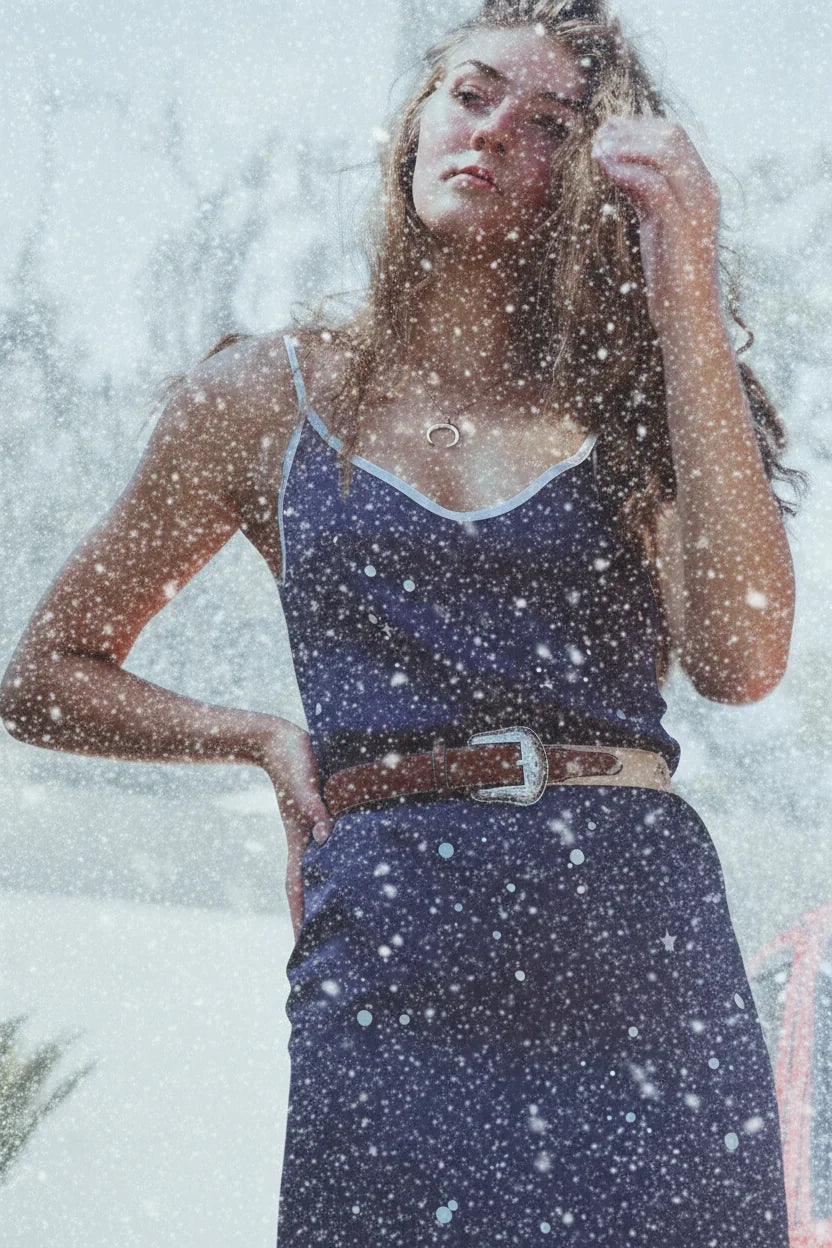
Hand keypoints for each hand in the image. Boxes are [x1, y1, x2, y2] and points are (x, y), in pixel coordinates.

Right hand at [258, 720, 333, 946]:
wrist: (279, 741)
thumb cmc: (291, 761)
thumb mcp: (303, 783)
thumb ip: (314, 807)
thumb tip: (325, 834)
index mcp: (301, 841)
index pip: (299, 888)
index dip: (300, 918)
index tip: (300, 946)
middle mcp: (308, 841)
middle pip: (311, 889)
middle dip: (315, 918)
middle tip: (326, 949)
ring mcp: (315, 832)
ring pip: (323, 872)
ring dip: (328, 895)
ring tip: (341, 921)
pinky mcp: (324, 817)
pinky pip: (335, 849)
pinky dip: (340, 866)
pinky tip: (351, 875)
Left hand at [590, 115, 721, 333]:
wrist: (687, 314)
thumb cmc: (669, 273)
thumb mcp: (655, 224)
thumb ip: (645, 194)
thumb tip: (621, 167)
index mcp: (700, 187)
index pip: (675, 137)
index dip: (639, 128)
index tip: (607, 131)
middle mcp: (704, 190)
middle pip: (672, 136)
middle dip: (632, 131)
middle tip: (597, 137)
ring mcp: (696, 208)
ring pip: (666, 153)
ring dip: (627, 146)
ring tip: (597, 151)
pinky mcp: (682, 228)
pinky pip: (655, 185)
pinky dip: (628, 172)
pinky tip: (607, 170)